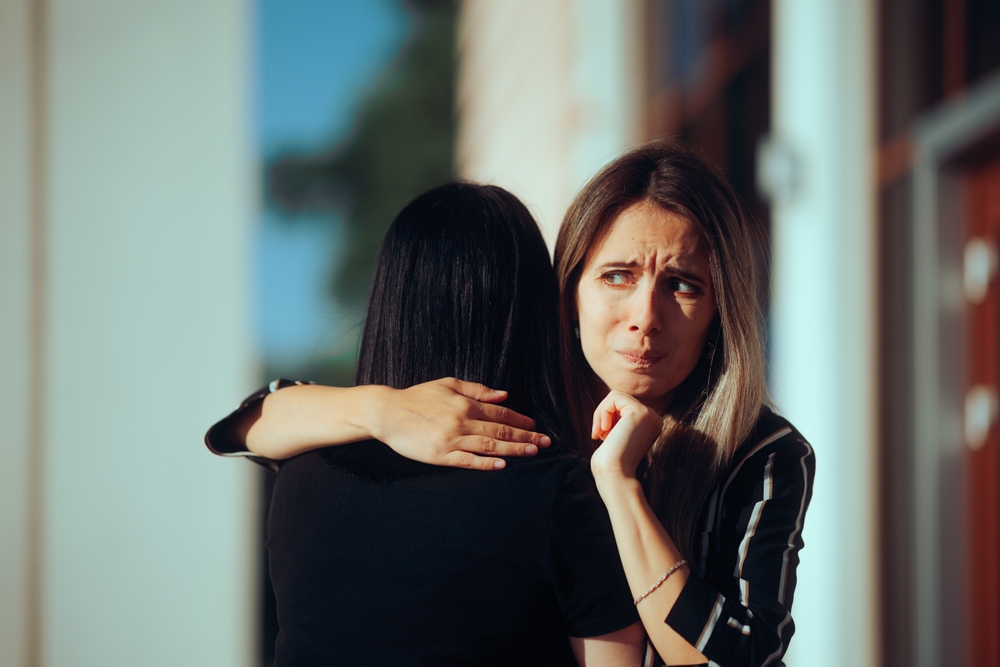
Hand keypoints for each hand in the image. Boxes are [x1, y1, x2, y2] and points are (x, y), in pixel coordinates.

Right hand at [372, 377, 550, 470]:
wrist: (387, 412)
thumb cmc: (418, 397)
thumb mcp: (448, 384)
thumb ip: (477, 390)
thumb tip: (504, 395)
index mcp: (465, 404)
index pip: (500, 414)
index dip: (521, 421)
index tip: (536, 426)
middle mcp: (461, 421)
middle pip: (500, 431)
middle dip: (526, 437)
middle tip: (546, 443)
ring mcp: (451, 439)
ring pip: (489, 446)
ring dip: (513, 450)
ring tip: (532, 452)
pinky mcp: (439, 455)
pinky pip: (467, 461)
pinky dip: (485, 463)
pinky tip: (502, 465)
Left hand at [589, 390, 662, 480]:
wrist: (615, 476)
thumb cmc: (611, 461)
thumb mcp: (616, 434)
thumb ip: (618, 418)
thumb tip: (611, 401)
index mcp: (651, 424)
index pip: (624, 406)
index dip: (608, 417)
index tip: (601, 435)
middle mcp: (654, 417)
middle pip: (620, 399)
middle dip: (603, 414)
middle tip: (598, 434)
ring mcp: (649, 414)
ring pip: (616, 396)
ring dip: (601, 412)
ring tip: (599, 433)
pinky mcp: (639, 412)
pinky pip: (614, 397)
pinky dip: (602, 411)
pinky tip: (603, 429)